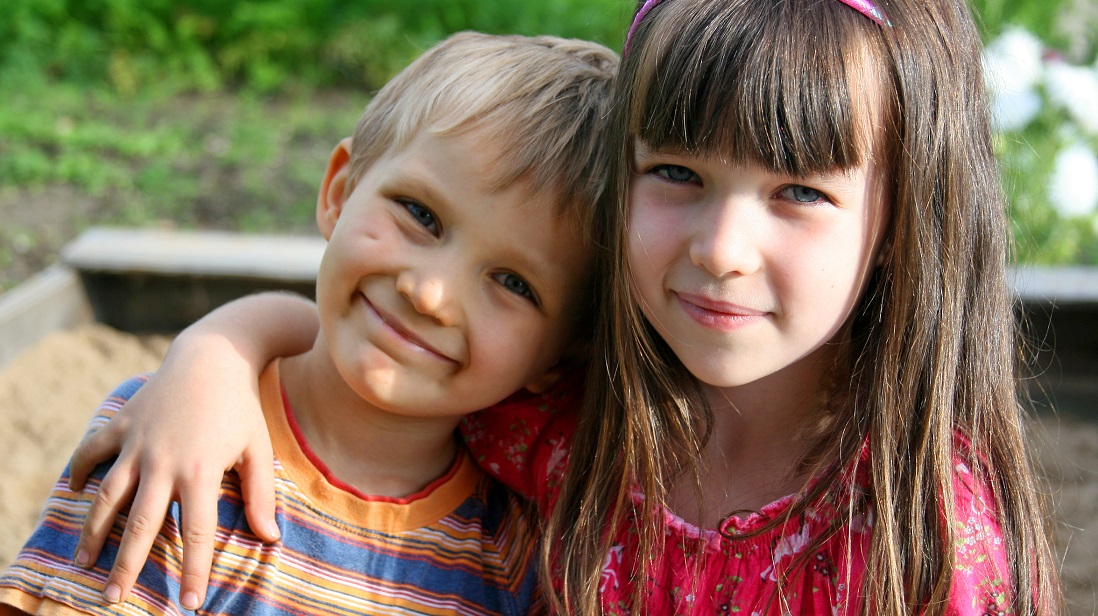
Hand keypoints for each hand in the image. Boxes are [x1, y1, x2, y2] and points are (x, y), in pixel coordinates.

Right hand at [67, 335, 278, 609]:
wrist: (213, 355)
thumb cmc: (240, 407)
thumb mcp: (258, 449)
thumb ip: (261, 495)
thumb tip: (271, 538)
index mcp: (200, 471)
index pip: (195, 533)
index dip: (192, 570)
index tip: (188, 603)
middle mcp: (162, 461)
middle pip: (140, 524)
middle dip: (126, 565)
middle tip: (111, 600)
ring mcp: (137, 443)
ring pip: (107, 495)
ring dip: (92, 531)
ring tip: (83, 562)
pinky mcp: (122, 424)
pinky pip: (92, 451)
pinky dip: (80, 471)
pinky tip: (72, 493)